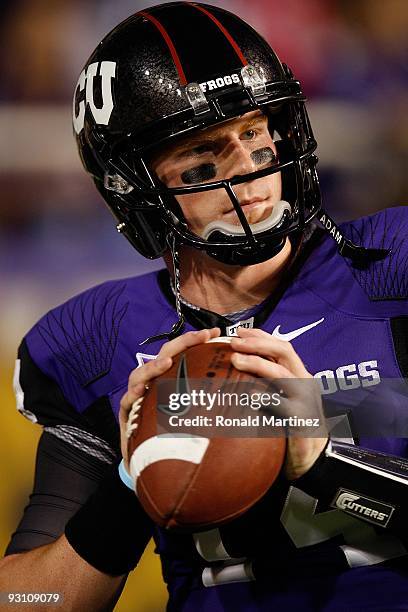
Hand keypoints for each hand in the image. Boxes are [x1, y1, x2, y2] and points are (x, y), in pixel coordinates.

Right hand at [119, 328, 220, 470]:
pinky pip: (127, 400)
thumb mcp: (199, 415)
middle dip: (182, 343)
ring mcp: (138, 396)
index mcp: (170, 379)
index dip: (196, 341)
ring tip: (166, 362)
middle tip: (201, 336)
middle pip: (165, 356)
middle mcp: (154, 383)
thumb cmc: (177, 437)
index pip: (182, 353)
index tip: (215, 333)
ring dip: (154, 366)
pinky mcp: (127, 412)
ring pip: (141, 374)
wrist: (152, 463)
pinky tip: (141, 390)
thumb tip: (245, 391)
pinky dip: (133, 393)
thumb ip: (214, 401)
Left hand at [230, 327, 327, 479]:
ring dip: (257, 364)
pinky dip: (266, 398)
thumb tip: (236, 364)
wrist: (312, 457)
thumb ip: (266, 381)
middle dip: (257, 343)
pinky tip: (250, 395)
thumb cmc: (291, 423)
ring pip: (283, 374)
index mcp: (298, 374)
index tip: (239, 331)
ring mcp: (305, 401)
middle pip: (284, 352)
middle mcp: (304, 382)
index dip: (261, 335)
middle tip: (234, 343)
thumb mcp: (281, 396)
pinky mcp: (301, 421)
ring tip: (236, 360)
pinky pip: (283, 407)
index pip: (281, 346)